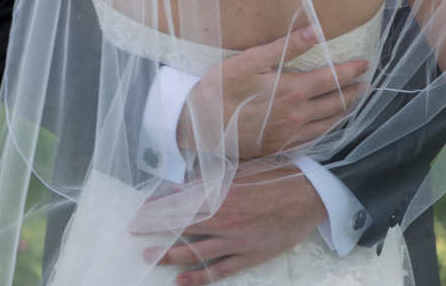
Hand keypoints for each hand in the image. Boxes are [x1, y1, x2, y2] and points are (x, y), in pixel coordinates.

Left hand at [144, 167, 325, 285]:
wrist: (310, 194)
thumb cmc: (278, 176)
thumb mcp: (242, 169)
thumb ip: (212, 180)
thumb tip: (185, 186)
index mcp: (221, 195)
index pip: (179, 204)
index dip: (156, 208)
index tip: (140, 211)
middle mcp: (224, 220)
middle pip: (180, 228)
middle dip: (155, 230)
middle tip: (135, 233)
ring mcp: (236, 241)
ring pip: (195, 252)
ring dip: (169, 254)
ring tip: (150, 256)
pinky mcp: (249, 256)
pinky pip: (219, 270)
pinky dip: (198, 277)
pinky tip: (181, 279)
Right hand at [178, 26, 369, 158]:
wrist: (197, 126)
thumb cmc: (219, 89)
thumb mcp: (249, 61)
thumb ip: (285, 47)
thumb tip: (316, 31)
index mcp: (292, 91)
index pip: (333, 79)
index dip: (351, 70)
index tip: (365, 63)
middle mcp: (297, 116)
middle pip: (336, 103)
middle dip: (355, 92)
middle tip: (367, 83)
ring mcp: (289, 135)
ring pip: (328, 124)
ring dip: (345, 112)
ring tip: (355, 103)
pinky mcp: (279, 147)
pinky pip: (313, 140)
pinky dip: (327, 130)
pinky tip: (328, 126)